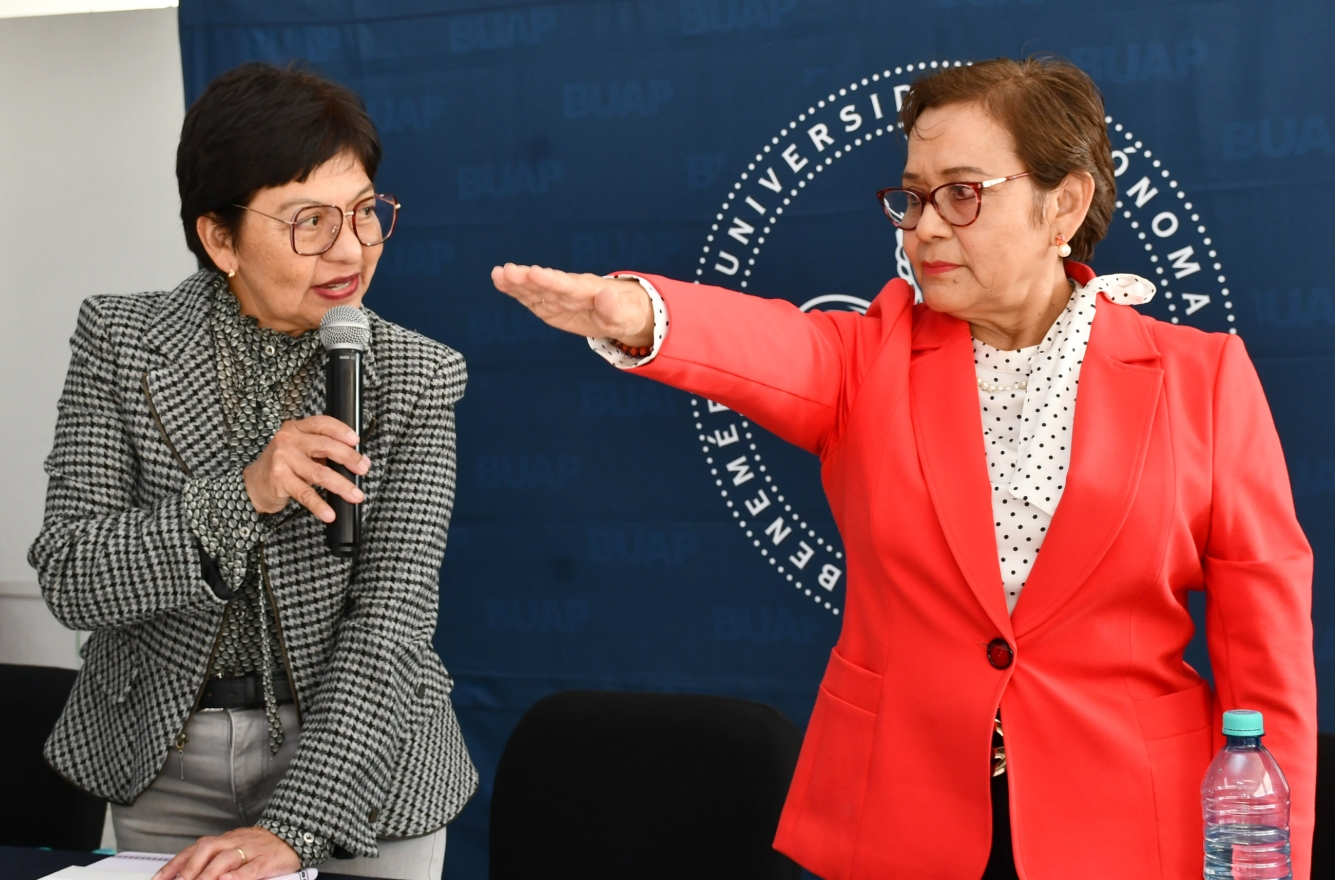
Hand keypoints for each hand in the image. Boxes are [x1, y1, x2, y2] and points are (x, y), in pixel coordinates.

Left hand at [153, 826, 299, 879]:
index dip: (174, 865)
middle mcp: (233, 842)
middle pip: (207, 850)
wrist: (292, 835)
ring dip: (208, 874)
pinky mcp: (266, 860)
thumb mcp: (233, 850)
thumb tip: (183, 876)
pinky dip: (237, 876)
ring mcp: (250, 850)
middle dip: (189, 869)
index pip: (193, 851)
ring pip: (225, 858)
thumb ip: (211, 862)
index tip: (159, 879)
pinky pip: (250, 868)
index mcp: (223, 840)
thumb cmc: (259, 847)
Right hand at [243, 415, 369, 521]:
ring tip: (356, 495)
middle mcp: (288, 440)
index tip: (357, 441)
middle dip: (349, 458)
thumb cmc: (283, 467)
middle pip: (326, 445)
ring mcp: (282, 459)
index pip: (322, 423)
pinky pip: (306, 493)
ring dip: (342, 486)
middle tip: (363, 469)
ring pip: (320, 472)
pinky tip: (329, 513)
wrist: (253, 485)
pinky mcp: (279, 479)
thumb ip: (323, 451)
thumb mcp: (301, 451)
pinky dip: (320, 505)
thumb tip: (357, 460)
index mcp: (296, 428)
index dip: (342, 431)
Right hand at [491, 263, 653, 347]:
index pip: (567, 285)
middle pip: (546, 284)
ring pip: (535, 289)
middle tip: (507, 271)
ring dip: (517, 283)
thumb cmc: (625, 312)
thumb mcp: (625, 314)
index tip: (534, 272)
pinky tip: (501, 282)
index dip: (551, 280)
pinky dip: (517, 292)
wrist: (621, 310)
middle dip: (527, 279)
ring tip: (498, 274)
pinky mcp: (551, 306)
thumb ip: (613, 308)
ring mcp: (558, 297)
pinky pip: (533, 299)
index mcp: (588, 290)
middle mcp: (569, 290)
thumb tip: (607, 294)